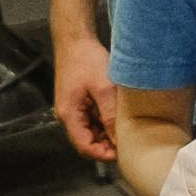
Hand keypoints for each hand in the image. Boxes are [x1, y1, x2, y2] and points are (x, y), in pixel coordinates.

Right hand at [54, 23, 119, 162]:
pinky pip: (90, 121)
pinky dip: (103, 124)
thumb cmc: (85, 59)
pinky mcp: (78, 103)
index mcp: (69, 115)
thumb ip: (110, 115)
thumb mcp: (103, 88)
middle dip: (105, 146)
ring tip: (125, 131)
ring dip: (105, 135)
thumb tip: (118, 139)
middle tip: (127, 143)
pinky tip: (117, 118)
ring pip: (89, 132)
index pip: (84, 146)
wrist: (75, 40)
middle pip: (86, 142)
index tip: (121, 153)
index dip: (102, 154)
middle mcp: (67, 115)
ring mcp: (71, 109)